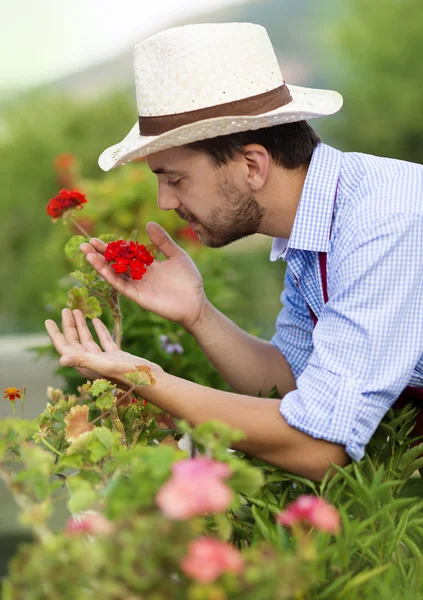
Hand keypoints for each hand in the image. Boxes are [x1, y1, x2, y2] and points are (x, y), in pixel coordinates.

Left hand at [45, 309, 162, 388]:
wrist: (152, 380)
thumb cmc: (129, 374)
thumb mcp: (105, 364)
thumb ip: (84, 360)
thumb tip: (61, 359)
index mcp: (86, 366)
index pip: (65, 348)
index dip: (56, 334)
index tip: (49, 320)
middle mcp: (92, 363)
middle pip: (75, 342)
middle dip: (69, 326)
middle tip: (66, 309)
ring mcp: (105, 360)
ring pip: (88, 340)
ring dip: (82, 326)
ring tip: (77, 311)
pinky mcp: (116, 356)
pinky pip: (103, 341)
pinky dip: (99, 330)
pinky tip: (96, 320)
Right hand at [79, 222, 206, 329]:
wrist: (197, 303)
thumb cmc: (189, 280)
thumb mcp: (177, 255)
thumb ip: (163, 241)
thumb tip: (148, 223)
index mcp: (147, 265)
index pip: (125, 254)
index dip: (112, 247)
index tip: (98, 239)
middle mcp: (139, 275)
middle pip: (115, 263)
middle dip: (100, 254)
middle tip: (85, 244)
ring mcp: (138, 286)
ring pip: (114, 274)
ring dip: (100, 265)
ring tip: (87, 254)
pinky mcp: (139, 297)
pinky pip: (121, 286)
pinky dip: (110, 277)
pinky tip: (101, 268)